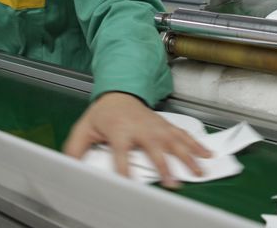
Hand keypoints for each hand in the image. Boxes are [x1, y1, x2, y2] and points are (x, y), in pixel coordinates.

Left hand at [63, 92, 210, 187]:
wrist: (119, 92)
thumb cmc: (103, 114)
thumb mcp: (84, 129)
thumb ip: (76, 149)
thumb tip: (70, 168)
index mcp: (119, 129)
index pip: (120, 153)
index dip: (123, 169)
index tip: (128, 184)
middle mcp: (140, 127)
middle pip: (154, 148)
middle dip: (164, 166)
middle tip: (172, 183)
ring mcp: (156, 126)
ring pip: (174, 142)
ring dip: (188, 157)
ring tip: (199, 172)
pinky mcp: (164, 125)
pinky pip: (183, 135)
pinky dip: (196, 144)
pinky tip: (207, 154)